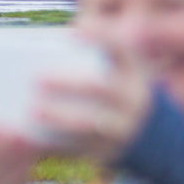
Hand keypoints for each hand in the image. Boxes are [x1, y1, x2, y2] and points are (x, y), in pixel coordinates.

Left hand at [33, 45, 152, 165]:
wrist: (150, 135)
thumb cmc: (120, 91)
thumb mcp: (123, 71)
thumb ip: (99, 53)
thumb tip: (50, 39)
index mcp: (134, 72)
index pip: (123, 50)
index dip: (101, 38)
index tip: (74, 32)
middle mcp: (133, 99)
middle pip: (102, 90)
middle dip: (70, 84)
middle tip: (37, 79)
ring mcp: (122, 128)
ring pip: (90, 124)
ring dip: (60, 117)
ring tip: (33, 110)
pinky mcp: (108, 151)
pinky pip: (79, 147)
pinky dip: (55, 143)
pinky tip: (32, 136)